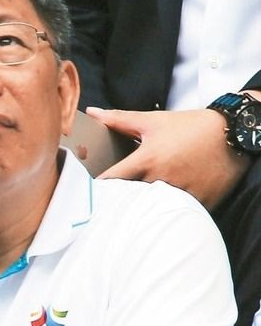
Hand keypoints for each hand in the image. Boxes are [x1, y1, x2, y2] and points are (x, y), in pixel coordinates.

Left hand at [87, 106, 249, 209]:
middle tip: (113, 199)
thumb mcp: (153, 121)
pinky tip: (164, 205)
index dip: (98, 186)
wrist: (234, 132)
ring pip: (153, 208)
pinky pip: (176, 213)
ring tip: (140, 202)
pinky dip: (169, 210)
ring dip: (144, 206)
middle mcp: (162, 178)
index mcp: (147, 159)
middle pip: (129, 198)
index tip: (91, 190)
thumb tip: (92, 112)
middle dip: (120, 198)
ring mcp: (182, 193)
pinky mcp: (199, 202)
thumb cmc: (190, 126)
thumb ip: (119, 120)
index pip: (111, 180)